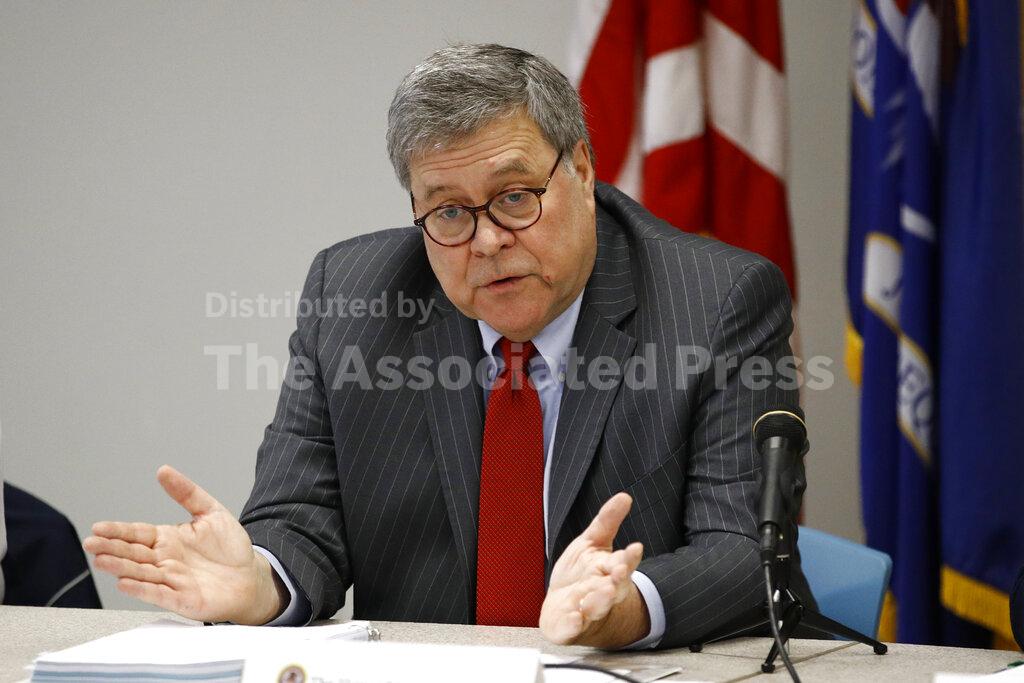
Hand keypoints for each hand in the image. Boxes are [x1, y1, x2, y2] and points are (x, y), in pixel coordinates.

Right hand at [83, 465, 286, 623]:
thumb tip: (163, 470)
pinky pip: (159, 594)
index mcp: (167, 539)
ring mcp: (171, 581)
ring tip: (101, 561)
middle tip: (90, 543)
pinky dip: (142, 590)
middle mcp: (165, 560)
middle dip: (111, 548)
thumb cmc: (229, 547)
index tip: (98, 527)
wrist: (250, 577)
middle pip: (133, 553)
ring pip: (141, 574)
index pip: (137, 533)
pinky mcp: (182, 600)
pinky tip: (125, 583)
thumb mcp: (211, 512)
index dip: (118, 531)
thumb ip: (187, 492)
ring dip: (121, 568)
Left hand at [540, 492, 647, 647]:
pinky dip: (574, 625)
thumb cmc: (582, 575)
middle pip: (614, 588)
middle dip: (616, 583)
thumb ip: (607, 521)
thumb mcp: (592, 543)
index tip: (635, 548)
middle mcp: (602, 592)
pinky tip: (574, 618)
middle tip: (616, 577)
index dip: (629, 557)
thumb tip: (624, 496)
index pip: (624, 563)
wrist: (565, 609)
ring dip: (598, 603)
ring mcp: (587, 611)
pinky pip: (573, 629)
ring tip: (596, 597)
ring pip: (596, 608)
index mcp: (609, 571)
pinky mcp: (570, 627)